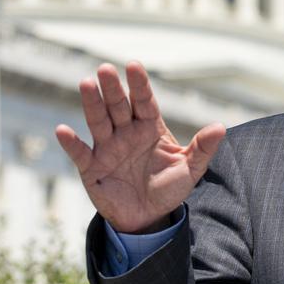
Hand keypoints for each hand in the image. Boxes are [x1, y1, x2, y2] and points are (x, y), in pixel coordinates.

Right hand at [55, 61, 225, 233]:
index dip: (139, 85)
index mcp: (150, 128)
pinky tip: (63, 130)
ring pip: (99, 122)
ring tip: (86, 83)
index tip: (133, 65)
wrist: (148, 218)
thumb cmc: (168, 188)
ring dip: (92, 104)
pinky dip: (71, 143)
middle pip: (119, 106)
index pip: (144, 101)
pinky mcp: (92, 168)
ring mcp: (107, 148)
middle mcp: (127, 133)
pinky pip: (80, 153)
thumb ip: (203, 148)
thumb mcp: (191, 169)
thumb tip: (220, 127)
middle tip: (106, 68)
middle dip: (113, 88)